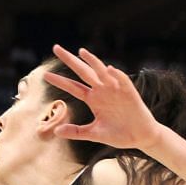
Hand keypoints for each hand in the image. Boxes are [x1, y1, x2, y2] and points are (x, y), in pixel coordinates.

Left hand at [40, 46, 163, 152]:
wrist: (140, 137)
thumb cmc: (118, 134)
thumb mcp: (94, 134)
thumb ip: (76, 132)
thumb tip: (56, 131)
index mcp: (93, 99)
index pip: (73, 87)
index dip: (60, 81)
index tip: (45, 75)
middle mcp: (102, 91)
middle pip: (83, 72)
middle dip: (70, 60)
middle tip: (56, 48)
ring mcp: (115, 90)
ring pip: (101, 72)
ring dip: (93, 62)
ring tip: (81, 52)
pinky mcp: (129, 93)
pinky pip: (122, 81)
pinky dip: (115, 75)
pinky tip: (108, 69)